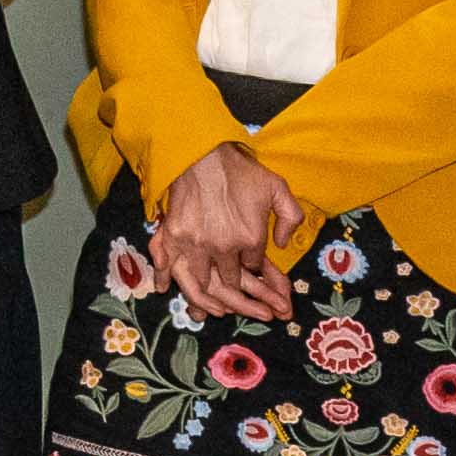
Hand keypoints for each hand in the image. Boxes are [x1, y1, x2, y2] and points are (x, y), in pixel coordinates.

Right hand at [155, 141, 308, 322]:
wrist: (203, 154)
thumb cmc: (240, 171)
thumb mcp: (278, 188)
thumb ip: (290, 217)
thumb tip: (282, 243)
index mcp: (251, 238)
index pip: (254, 267)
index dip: (256, 269)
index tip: (251, 266)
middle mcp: (223, 247)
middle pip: (231, 280)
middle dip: (238, 289)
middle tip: (239, 291)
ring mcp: (197, 244)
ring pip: (202, 281)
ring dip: (207, 291)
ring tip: (213, 301)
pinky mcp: (174, 236)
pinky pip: (170, 266)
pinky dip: (166, 280)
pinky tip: (164, 289)